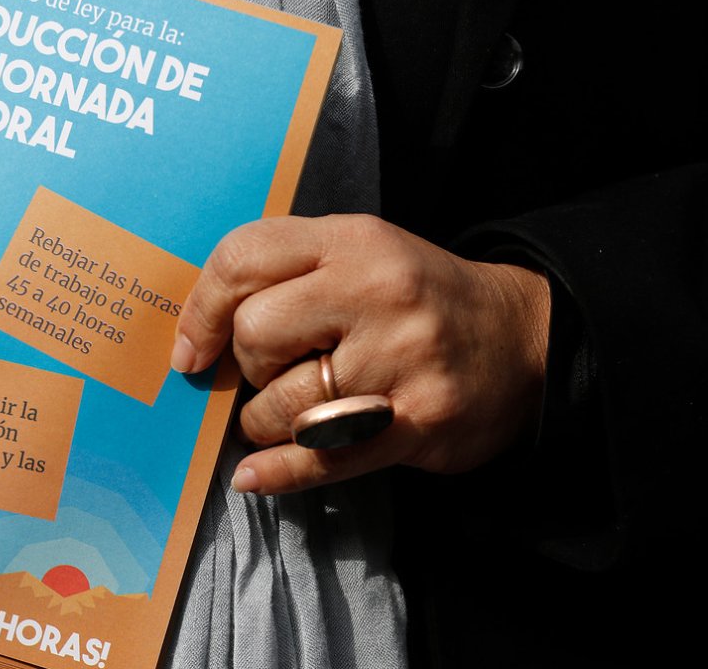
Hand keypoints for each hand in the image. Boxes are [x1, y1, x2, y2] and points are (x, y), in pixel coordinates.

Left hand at [171, 214, 549, 492]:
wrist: (525, 338)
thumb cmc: (414, 299)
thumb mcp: (356, 255)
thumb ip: (283, 276)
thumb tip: (196, 337)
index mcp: (352, 242)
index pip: (244, 258)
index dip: (202, 308)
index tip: (192, 349)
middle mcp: (377, 291)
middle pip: (256, 333)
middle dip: (246, 366)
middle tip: (271, 372)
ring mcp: (402, 358)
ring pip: (284, 402)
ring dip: (266, 420)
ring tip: (290, 414)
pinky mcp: (420, 421)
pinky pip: (325, 455)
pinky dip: (279, 470)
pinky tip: (252, 474)